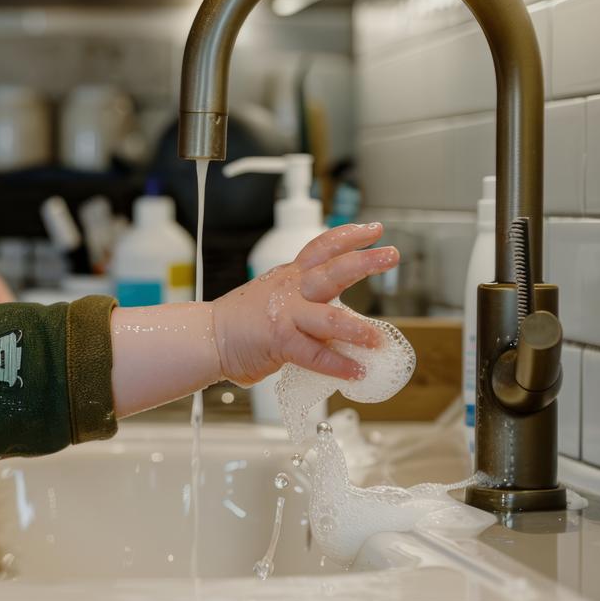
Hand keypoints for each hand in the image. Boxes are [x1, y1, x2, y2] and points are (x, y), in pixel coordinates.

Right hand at [210, 222, 398, 385]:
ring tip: (378, 338)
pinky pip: (316, 355)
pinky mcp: (281, 342)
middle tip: (391, 255)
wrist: (208, 337)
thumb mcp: (274, 298)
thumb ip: (306, 304)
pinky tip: (356, 370)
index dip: (349, 236)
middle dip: (365, 261)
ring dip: (359, 329)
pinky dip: (339, 365)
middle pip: (333, 270)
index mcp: (290, 276)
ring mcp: (287, 315)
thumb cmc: (241, 322)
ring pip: (331, 318)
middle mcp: (291, 290)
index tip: (374, 230)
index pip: (322, 247)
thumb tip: (340, 322)